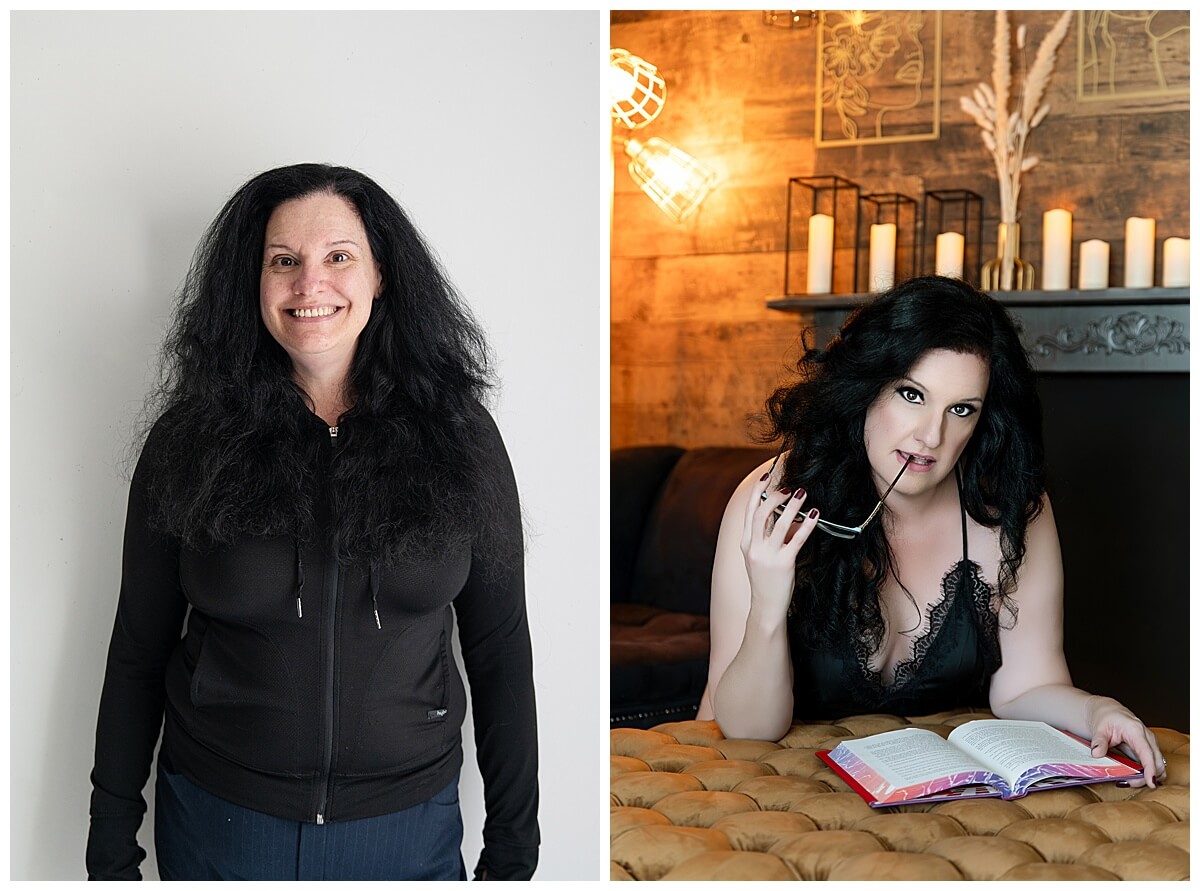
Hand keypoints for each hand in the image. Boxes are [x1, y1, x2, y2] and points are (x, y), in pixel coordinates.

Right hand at [740, 472, 819, 621]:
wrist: (765, 607)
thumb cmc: (765, 581)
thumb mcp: (757, 556)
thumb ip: (765, 537)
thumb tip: (782, 515)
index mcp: (745, 542)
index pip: (749, 510)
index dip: (758, 491)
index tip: (767, 477)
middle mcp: (753, 547)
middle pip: (761, 512)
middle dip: (775, 496)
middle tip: (789, 487)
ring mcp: (767, 556)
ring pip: (778, 522)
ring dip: (791, 505)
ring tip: (802, 493)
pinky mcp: (783, 564)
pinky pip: (796, 539)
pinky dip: (806, 524)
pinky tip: (814, 514)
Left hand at [1087, 695, 1164, 787]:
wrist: (1109, 711)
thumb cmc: (1106, 717)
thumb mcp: (1099, 728)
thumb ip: (1099, 741)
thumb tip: (1097, 754)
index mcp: (1136, 730)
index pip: (1147, 752)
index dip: (1150, 768)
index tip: (1150, 782)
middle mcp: (1147, 737)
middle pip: (1156, 762)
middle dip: (1147, 776)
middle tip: (1129, 783)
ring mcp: (1150, 743)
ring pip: (1159, 765)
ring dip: (1149, 776)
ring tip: (1130, 780)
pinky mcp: (1149, 748)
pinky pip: (1154, 764)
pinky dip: (1149, 773)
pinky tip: (1134, 776)